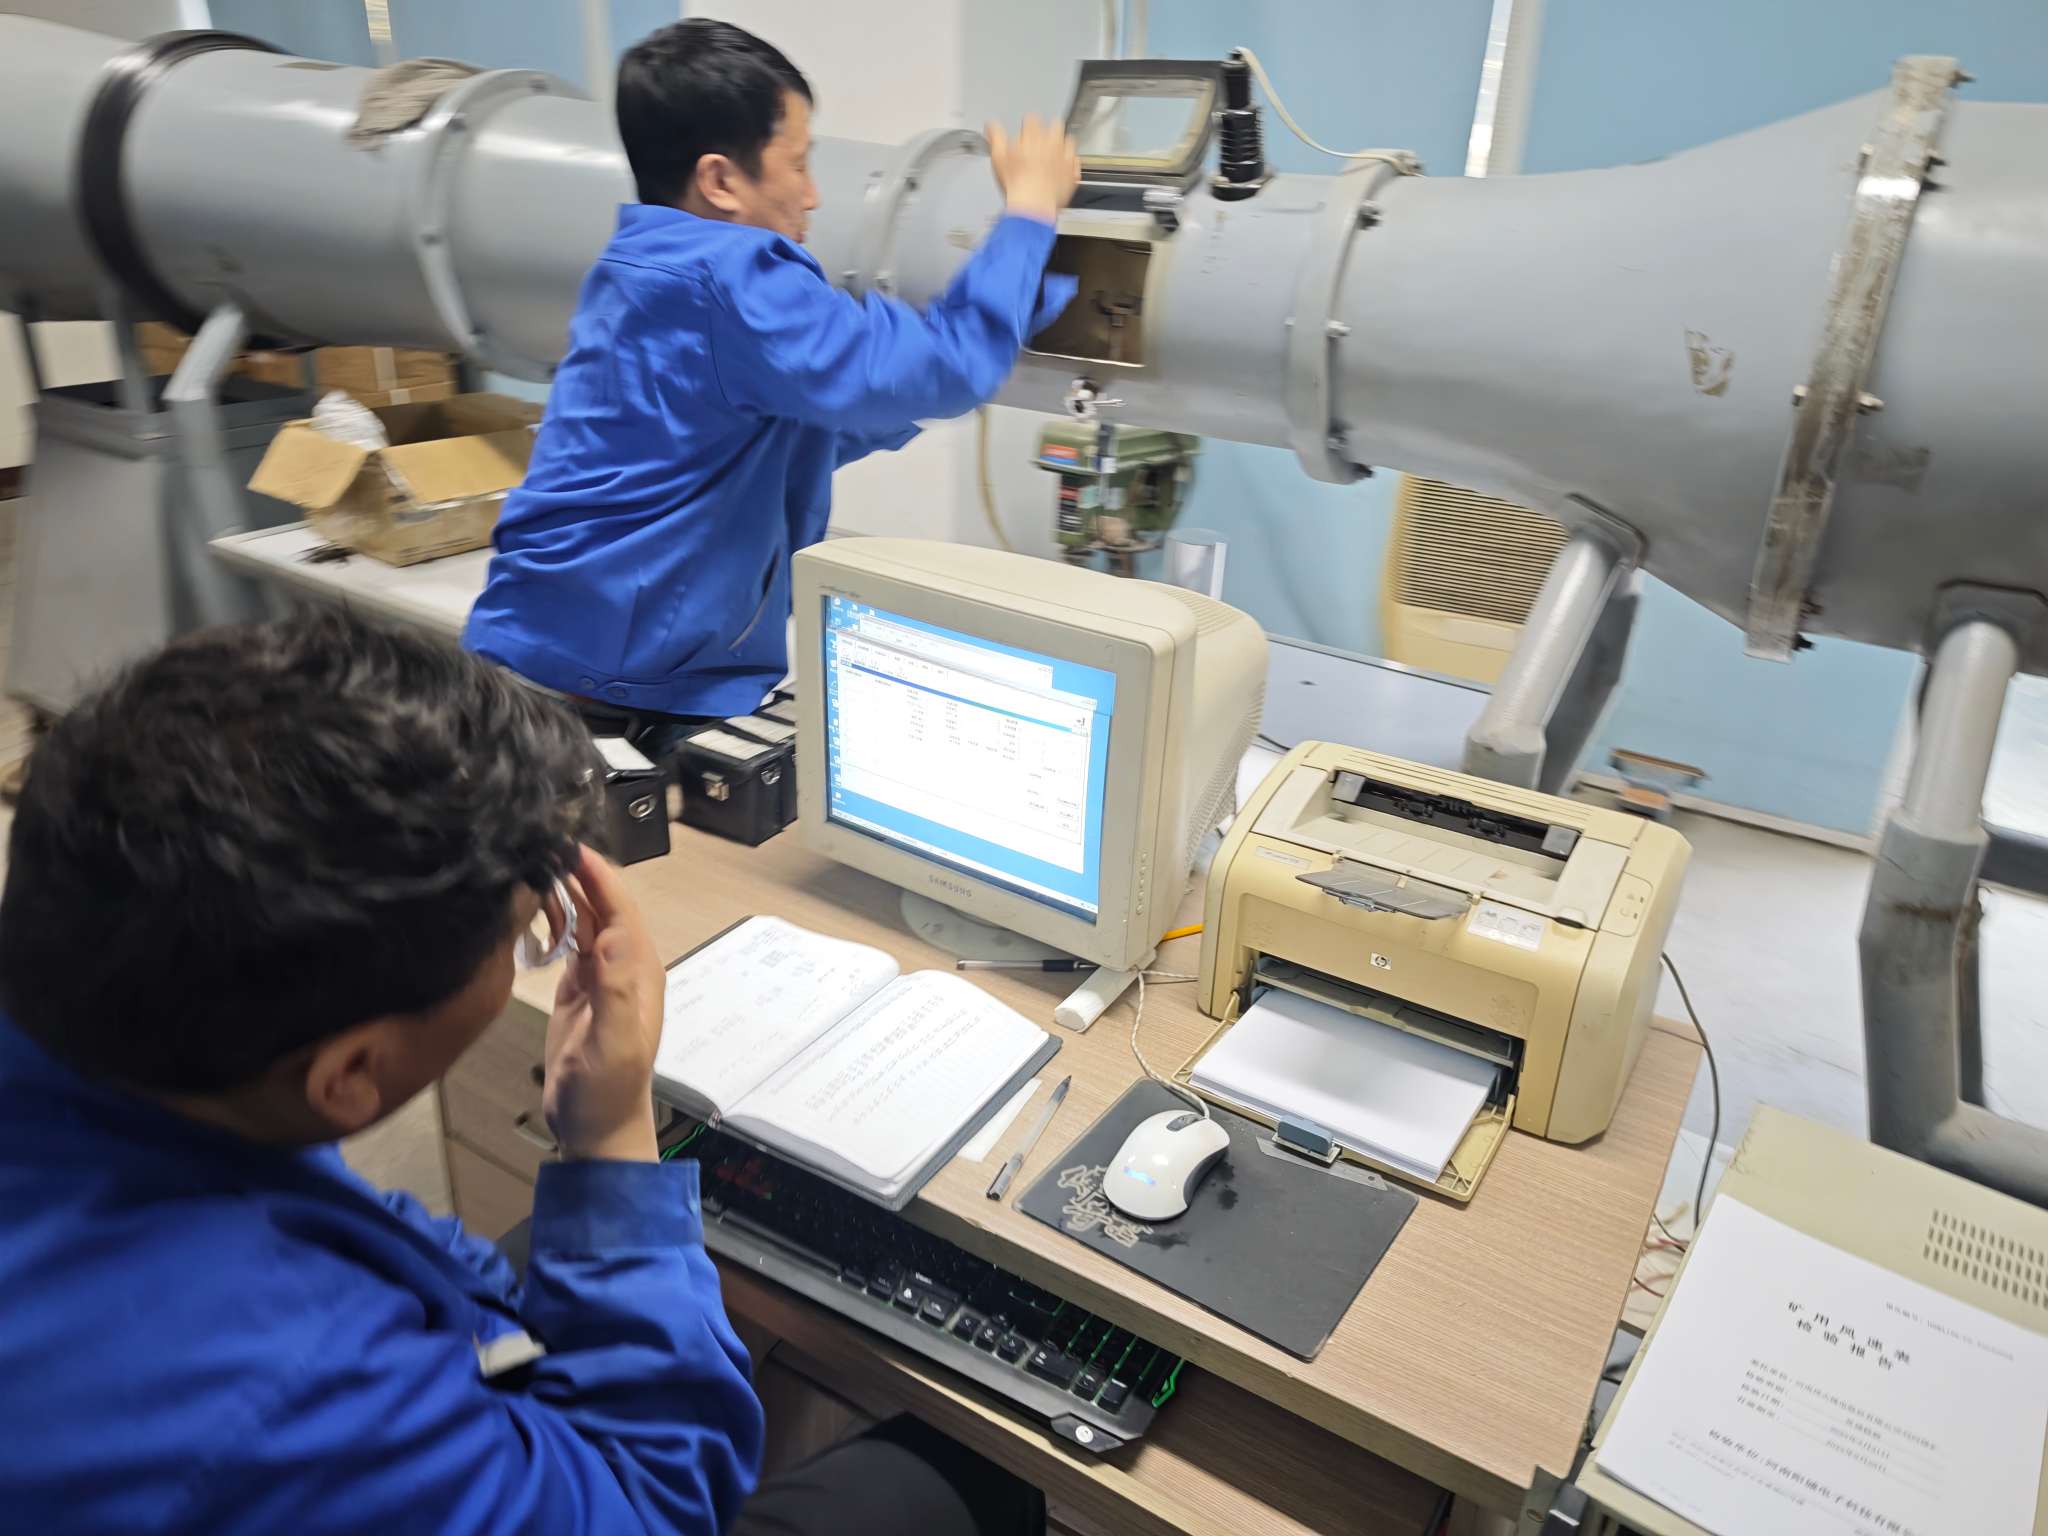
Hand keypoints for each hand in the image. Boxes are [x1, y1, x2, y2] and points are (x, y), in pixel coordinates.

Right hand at [542, 847, 662, 1161]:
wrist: (596, 1127)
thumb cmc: (609, 1091)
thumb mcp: (614, 1044)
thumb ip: (616, 993)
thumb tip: (610, 939)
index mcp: (637, 972)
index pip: (620, 910)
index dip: (598, 877)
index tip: (571, 847)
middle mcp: (622, 967)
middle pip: (604, 907)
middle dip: (578, 874)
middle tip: (542, 843)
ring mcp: (599, 976)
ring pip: (586, 920)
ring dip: (565, 892)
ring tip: (533, 863)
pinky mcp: (577, 989)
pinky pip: (570, 942)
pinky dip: (554, 920)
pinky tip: (534, 905)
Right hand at [986, 114, 1080, 223]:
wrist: (1033, 206)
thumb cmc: (1016, 184)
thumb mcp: (998, 157)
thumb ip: (996, 137)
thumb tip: (991, 125)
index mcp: (1033, 135)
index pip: (1033, 119)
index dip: (1028, 126)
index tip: (1025, 134)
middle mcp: (1052, 142)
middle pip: (1055, 124)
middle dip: (1049, 130)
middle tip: (1041, 143)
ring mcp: (1065, 156)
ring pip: (1069, 140)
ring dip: (1062, 144)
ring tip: (1053, 155)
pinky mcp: (1072, 171)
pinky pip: (1076, 160)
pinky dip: (1070, 162)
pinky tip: (1062, 168)